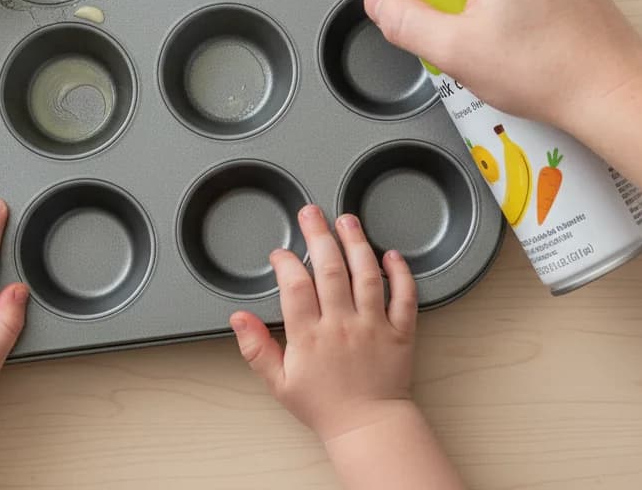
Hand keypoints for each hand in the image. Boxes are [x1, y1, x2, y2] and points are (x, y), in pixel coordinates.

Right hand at [230, 206, 416, 443]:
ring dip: (356, 243)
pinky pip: (404, 296)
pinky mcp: (400, 331)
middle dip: (318, 235)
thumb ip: (256, 348)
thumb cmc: (324, 406)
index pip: (294, 287)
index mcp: (310, 337)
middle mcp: (342, 326)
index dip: (285, 263)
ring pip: (365, 274)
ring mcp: (373, 326)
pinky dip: (400, 273)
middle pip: (329, 269)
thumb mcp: (279, 383)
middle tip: (311, 212)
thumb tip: (237, 318)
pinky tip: (391, 254)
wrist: (368, 429)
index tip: (280, 253)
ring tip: (347, 220)